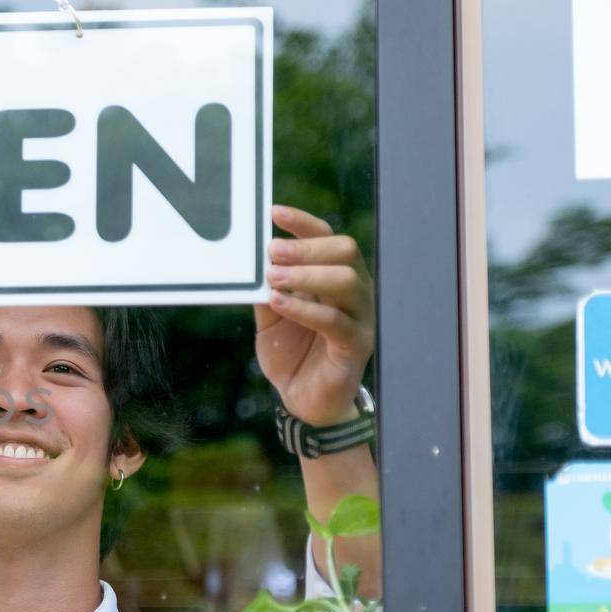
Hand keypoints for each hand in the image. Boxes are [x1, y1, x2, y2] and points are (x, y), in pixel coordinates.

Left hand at [254, 205, 374, 426]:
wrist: (302, 399)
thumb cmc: (290, 352)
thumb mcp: (270, 316)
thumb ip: (265, 289)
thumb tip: (250, 259)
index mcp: (334, 279)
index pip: (328, 238)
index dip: (303, 223)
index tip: (273, 212)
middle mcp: (354, 293)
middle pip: (344, 252)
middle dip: (307, 247)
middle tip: (273, 251)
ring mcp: (360, 319)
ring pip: (347, 281)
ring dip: (307, 275)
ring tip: (273, 278)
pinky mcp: (356, 346)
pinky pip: (336, 321)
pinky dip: (306, 309)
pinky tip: (280, 303)